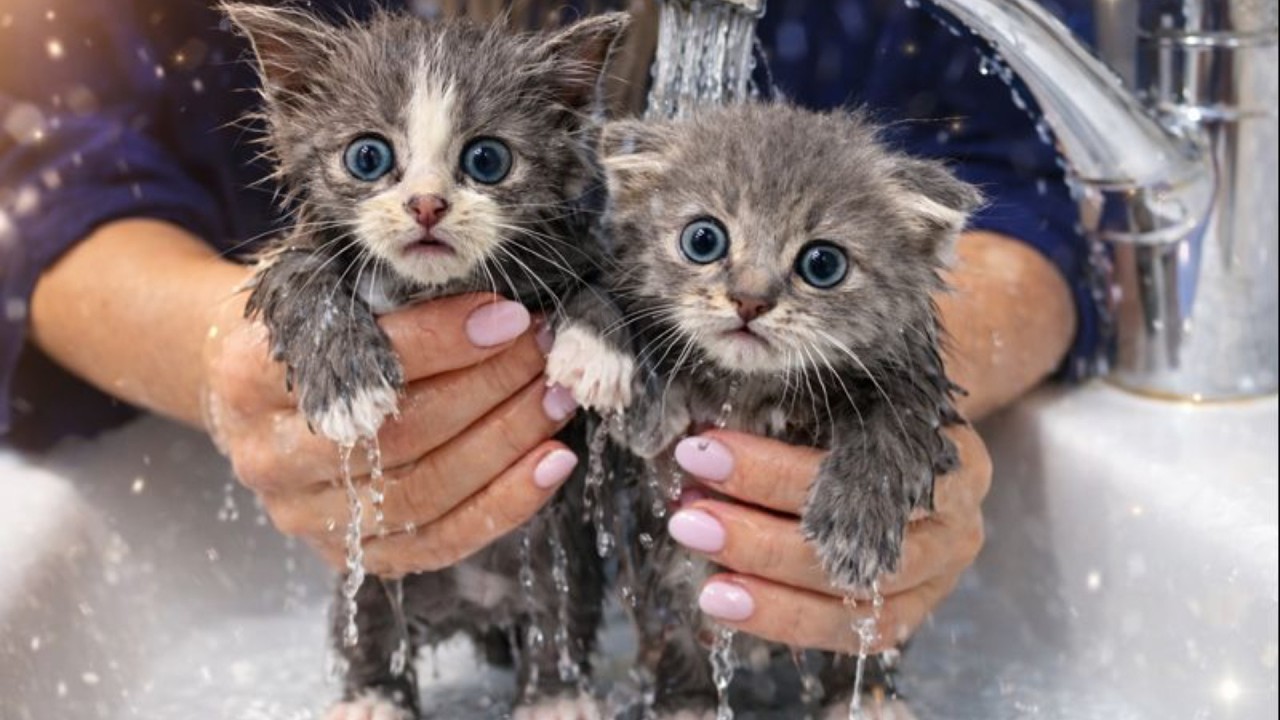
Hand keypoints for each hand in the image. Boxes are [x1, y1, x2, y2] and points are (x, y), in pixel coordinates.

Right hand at [202, 291, 580, 576]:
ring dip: (506, 444)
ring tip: (556, 399)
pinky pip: (438, 542)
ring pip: (422, 493)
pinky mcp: (349, 553)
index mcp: (249, 374)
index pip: (358, 362)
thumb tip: (500, 310)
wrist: (258, 390)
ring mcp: (306, 515)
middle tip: (544, 353)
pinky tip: (552, 463)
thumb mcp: (328, 290)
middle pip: (397, 435)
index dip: (440, 341)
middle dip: (488, 389)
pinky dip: (505, 504)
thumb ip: (391, 295)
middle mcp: (268, 456)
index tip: (506, 316)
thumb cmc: (313, 328)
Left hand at [666, 424, 990, 652]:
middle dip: (758, 532)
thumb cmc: (863, 412)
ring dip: (765, 585)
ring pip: (855, 595)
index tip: (703, 454)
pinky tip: (726, 605)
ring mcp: (941, 571)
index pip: (851, 464)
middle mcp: (954, 516)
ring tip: (703, 570)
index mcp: (942, 448)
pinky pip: (853, 633)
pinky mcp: (916, 610)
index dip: (773, 469)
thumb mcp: (839, 397)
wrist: (910, 443)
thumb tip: (696, 446)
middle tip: (689, 518)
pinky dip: (783, 620)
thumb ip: (789, 415)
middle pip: (852, 539)